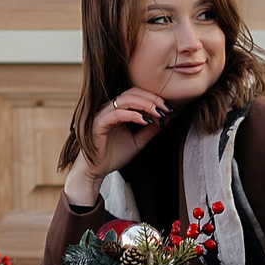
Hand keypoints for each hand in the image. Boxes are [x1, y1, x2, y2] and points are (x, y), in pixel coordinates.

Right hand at [65, 88, 171, 203]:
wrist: (95, 171)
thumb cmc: (112, 156)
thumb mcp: (137, 142)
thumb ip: (150, 130)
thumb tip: (166, 118)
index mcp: (118, 110)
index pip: (137, 95)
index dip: (154, 99)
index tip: (169, 109)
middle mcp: (110, 108)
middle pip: (133, 93)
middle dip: (152, 99)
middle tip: (167, 108)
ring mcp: (103, 114)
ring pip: (126, 99)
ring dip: (145, 104)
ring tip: (159, 113)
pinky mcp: (99, 123)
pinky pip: (117, 114)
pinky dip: (133, 115)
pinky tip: (146, 120)